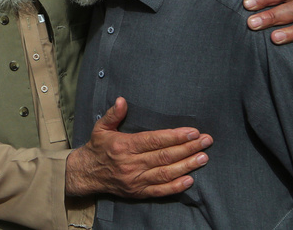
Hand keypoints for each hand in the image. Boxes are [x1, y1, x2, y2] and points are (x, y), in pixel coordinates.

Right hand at [65, 97, 211, 197]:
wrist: (87, 173)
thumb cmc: (98, 147)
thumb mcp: (101, 127)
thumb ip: (113, 114)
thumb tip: (122, 100)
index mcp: (124, 145)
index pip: (154, 140)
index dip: (175, 136)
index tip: (192, 132)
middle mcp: (131, 163)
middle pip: (164, 156)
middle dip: (188, 148)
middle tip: (206, 141)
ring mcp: (136, 180)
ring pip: (166, 173)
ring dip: (187, 166)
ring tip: (203, 158)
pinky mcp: (138, 192)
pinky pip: (160, 191)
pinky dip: (176, 186)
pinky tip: (190, 179)